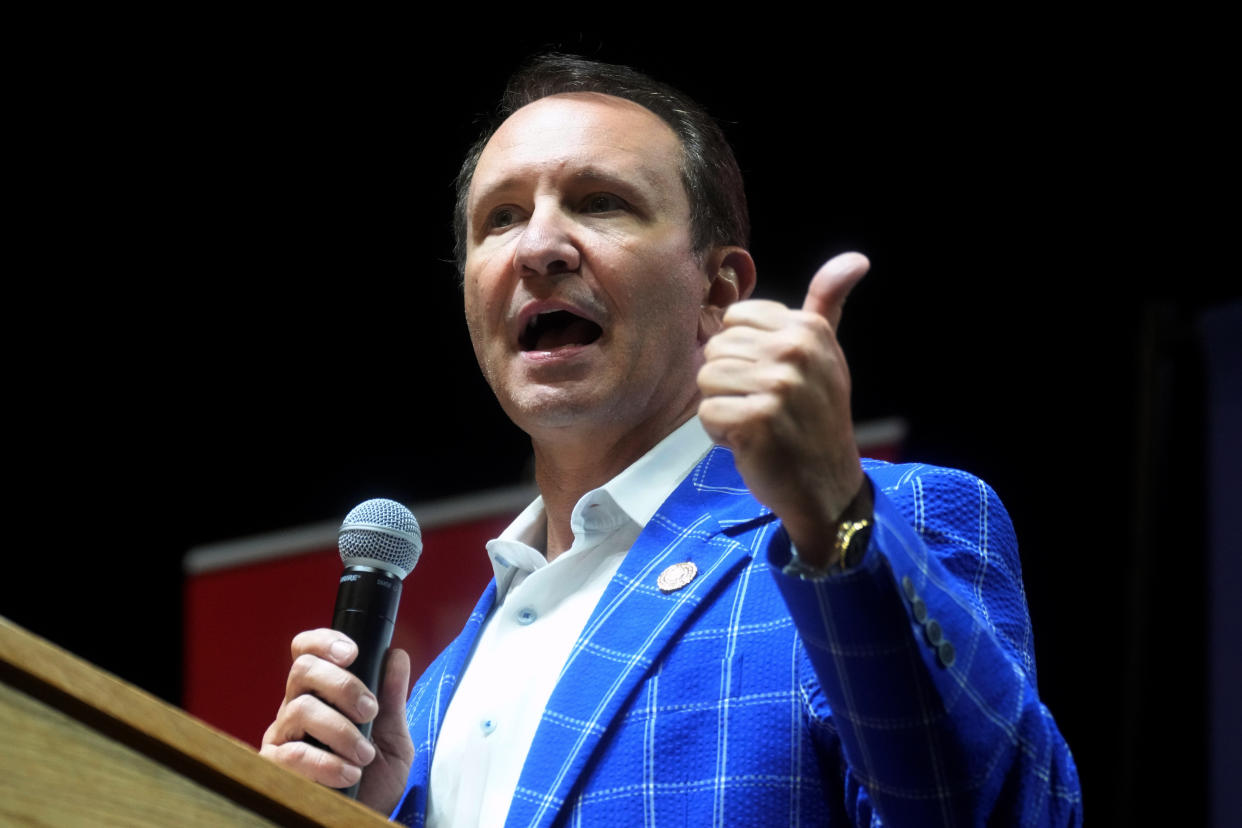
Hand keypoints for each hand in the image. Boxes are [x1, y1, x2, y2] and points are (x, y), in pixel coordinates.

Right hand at [259, 629, 413, 814]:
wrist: (366, 817)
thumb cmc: (376, 778)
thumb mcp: (394, 737)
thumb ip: (394, 698)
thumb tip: (396, 656)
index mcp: (322, 694)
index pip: (308, 652)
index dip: (324, 642)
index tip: (352, 652)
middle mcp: (296, 709)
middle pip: (303, 669)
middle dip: (343, 685)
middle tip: (370, 711)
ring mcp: (282, 737)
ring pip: (300, 709)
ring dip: (341, 730)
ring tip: (364, 755)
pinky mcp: (274, 768)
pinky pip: (292, 754)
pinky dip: (326, 763)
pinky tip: (348, 773)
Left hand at [697, 252, 869, 565]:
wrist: (828, 486)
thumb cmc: (817, 418)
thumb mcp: (826, 354)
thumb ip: (827, 304)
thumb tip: (856, 258)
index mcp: (808, 329)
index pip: (734, 320)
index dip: (742, 354)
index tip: (772, 379)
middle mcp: (795, 352)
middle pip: (715, 349)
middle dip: (730, 383)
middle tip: (765, 408)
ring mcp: (778, 387)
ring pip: (706, 380)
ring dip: (723, 408)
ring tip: (757, 424)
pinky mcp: (757, 421)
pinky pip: (706, 414)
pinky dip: (720, 435)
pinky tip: (749, 443)